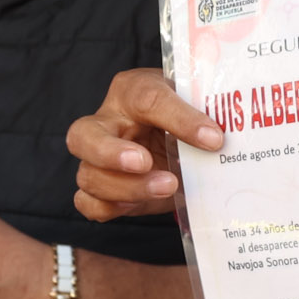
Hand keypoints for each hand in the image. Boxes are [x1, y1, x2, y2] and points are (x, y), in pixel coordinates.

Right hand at [68, 67, 223, 221]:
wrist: (181, 140)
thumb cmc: (184, 114)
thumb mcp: (196, 103)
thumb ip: (205, 113)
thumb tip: (215, 138)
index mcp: (131, 91)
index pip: (147, 99)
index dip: (180, 119)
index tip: (214, 139)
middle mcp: (106, 123)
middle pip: (83, 135)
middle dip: (110, 152)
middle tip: (144, 161)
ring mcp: (98, 159)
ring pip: (89, 175)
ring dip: (127, 187)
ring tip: (168, 185)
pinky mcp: (103, 190)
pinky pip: (87, 202)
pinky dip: (108, 207)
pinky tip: (137, 204)